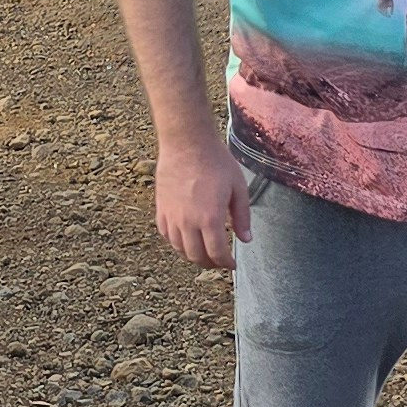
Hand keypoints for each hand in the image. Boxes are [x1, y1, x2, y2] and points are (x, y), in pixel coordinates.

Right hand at [154, 135, 251, 264]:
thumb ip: (242, 217)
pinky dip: (176, 242)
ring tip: (203, 252)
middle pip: (197, 256)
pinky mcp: (161, 208)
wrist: (187, 142)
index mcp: (210, 218)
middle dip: (210, 263)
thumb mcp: (238, 188)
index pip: (217, 254)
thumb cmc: (215, 162)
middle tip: (219, 261)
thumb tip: (246, 239)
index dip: (226, 263)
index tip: (231, 264)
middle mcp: (188, 222)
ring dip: (193, 255)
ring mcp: (172, 216)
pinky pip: (166, 235)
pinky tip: (185, 239)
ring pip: (179, 248)